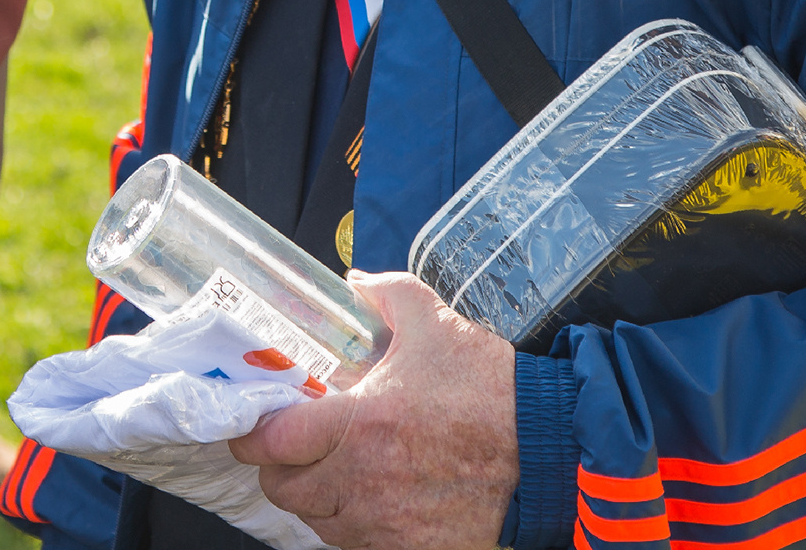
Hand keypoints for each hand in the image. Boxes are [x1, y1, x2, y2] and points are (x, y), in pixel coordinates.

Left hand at [231, 272, 515, 549]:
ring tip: (341, 470)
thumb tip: (355, 282)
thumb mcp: (437, 324)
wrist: (551, 450)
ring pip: (318, 522)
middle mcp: (363, 482)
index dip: (254, 433)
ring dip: (319, 497)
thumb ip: (387, 296)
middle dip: (282, 466)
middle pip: (284, 489)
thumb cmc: (493, 391)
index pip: (271, 442)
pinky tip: (374, 499)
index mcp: (360, 424)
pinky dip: (355, 525)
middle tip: (298, 445)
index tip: (256, 423)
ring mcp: (385, 525)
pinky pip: (357, 546)